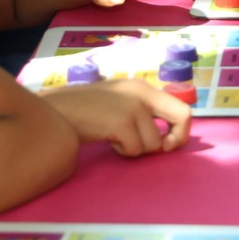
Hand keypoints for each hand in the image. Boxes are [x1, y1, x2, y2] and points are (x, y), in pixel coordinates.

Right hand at [43, 78, 191, 155]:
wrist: (56, 110)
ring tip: (115, 138)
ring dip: (136, 148)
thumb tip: (166, 136)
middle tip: (162, 149)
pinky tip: (107, 140)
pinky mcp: (121, 123)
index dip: (181, 129)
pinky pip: (135, 150)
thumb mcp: (117, 102)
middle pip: (182, 117)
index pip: (182, 106)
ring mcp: (133, 107)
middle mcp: (142, 93)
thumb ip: (141, 112)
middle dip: (176, 139)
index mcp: (142, 87)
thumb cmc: (83, 110)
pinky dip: (122, 151)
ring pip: (154, 143)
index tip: (168, 142)